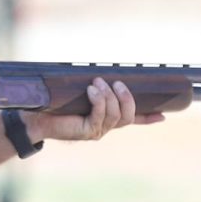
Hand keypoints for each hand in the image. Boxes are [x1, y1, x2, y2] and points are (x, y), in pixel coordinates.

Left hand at [24, 77, 164, 141]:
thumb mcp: (78, 91)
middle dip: (127, 98)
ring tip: (97, 82)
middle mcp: (104, 127)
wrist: (36, 116)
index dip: (148, 118)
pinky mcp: (87, 131)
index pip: (132, 120)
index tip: (164, 115)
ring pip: (116, 115)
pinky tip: (91, 90)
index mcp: (106, 118)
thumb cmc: (55, 102)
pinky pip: (100, 115)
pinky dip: (99, 100)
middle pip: (128, 116)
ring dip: (110, 96)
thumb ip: (92, 86)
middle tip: (117, 83)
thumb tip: (98, 70)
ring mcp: (96, 131)